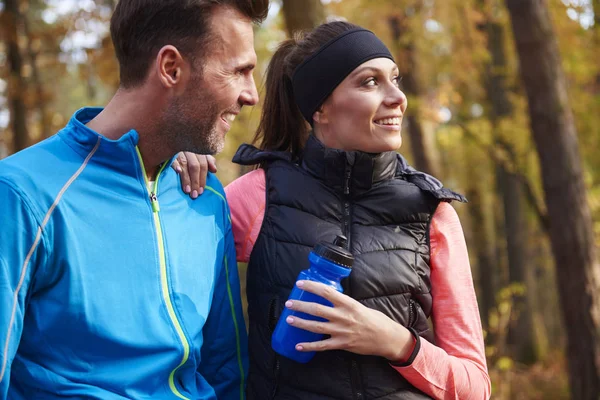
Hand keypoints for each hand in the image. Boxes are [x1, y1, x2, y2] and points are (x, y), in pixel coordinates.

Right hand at [172, 152, 217, 198]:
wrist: (168, 143)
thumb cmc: (186, 153)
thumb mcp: (198, 155)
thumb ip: (207, 161)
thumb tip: (214, 170)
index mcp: (197, 150)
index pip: (203, 164)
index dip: (203, 178)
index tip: (201, 191)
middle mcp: (189, 149)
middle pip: (195, 166)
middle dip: (195, 181)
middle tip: (195, 194)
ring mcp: (179, 149)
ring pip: (184, 164)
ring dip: (186, 178)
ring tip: (187, 190)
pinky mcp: (168, 151)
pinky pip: (172, 158)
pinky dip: (175, 165)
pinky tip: (178, 172)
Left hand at [284, 280, 414, 361]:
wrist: (386, 338)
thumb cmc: (374, 320)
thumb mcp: (359, 306)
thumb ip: (344, 303)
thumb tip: (328, 298)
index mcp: (348, 303)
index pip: (326, 291)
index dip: (311, 286)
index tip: (299, 284)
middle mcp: (343, 316)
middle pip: (317, 309)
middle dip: (300, 306)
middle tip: (289, 303)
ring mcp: (341, 331)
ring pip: (316, 326)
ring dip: (301, 323)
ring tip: (289, 319)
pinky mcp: (342, 344)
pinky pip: (322, 346)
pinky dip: (309, 346)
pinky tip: (298, 346)